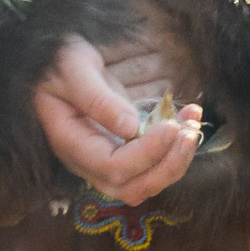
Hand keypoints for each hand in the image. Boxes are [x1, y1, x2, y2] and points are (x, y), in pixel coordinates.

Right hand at [32, 33, 201, 205]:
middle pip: (132, 188)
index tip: (170, 126)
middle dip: (167, 166)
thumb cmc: (58, 62)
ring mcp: (107, 160)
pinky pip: (153, 165)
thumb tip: (130, 128)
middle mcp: (89, 162)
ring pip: (146, 182)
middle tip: (189, 132)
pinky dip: (175, 149)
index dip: (145, 154)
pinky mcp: (123, 150)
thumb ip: (98, 99)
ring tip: (194, 123)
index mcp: (72, 144)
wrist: (55, 64)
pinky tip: (188, 118)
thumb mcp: (74, 69)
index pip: (112, 167)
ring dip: (177, 160)